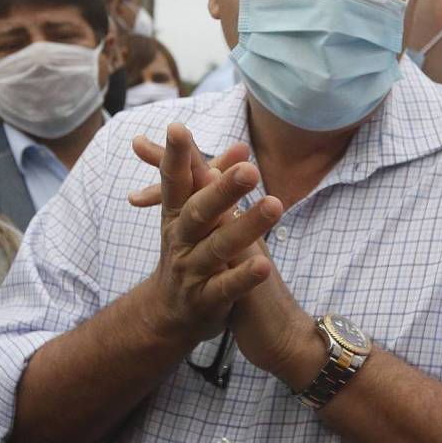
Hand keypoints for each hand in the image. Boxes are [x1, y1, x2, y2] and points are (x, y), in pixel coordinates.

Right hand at [130, 130, 324, 385]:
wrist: (166, 314)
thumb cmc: (189, 250)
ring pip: (218, 248)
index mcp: (176, 214)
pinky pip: (226, 288)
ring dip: (246, 226)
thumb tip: (243, 146)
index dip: (175, 155)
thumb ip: (216, 180)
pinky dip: (244, 277)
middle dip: (222, 190)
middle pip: (199, 212)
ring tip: (275, 205)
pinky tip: (265, 265)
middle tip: (249, 169)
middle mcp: (179, 239)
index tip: (177, 128)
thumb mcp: (194, 215)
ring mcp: (191, 271)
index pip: (174, 180)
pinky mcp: (205, 300)